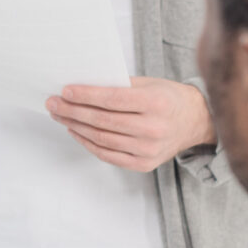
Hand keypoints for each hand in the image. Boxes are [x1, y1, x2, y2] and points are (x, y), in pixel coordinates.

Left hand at [45, 78, 213, 171]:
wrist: (195, 121)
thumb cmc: (168, 98)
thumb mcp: (149, 83)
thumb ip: (119, 85)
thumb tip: (81, 87)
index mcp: (156, 103)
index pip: (112, 99)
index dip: (85, 95)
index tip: (65, 91)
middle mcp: (154, 129)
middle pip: (103, 121)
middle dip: (72, 111)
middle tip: (53, 103)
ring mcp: (149, 150)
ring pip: (102, 139)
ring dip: (75, 127)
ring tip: (60, 116)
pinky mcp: (143, 164)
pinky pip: (108, 155)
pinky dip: (88, 143)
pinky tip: (75, 131)